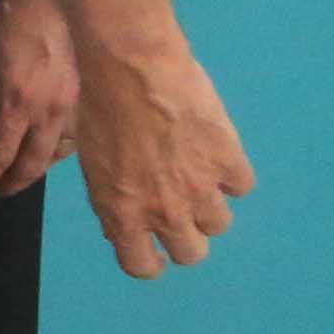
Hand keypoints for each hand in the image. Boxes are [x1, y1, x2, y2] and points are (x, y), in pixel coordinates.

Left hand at [0, 0, 77, 197]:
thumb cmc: (24, 11)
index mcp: (18, 101)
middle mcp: (50, 115)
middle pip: (30, 168)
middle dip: (8, 186)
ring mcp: (78, 111)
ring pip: (55, 158)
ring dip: (33, 171)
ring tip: (15, 172)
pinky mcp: (94, 103)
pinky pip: (75, 141)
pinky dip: (56, 152)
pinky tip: (45, 148)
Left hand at [68, 35, 253, 276]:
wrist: (130, 68)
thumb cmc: (99, 106)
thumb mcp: (91, 163)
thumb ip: (112, 198)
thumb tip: (120, 220)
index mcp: (122, 214)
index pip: (141, 266)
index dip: (151, 261)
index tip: (156, 254)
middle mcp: (164, 211)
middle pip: (191, 253)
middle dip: (187, 238)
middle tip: (183, 215)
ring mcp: (199, 189)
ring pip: (219, 224)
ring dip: (211, 207)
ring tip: (200, 180)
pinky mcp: (228, 161)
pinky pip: (241, 186)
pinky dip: (232, 174)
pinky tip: (218, 154)